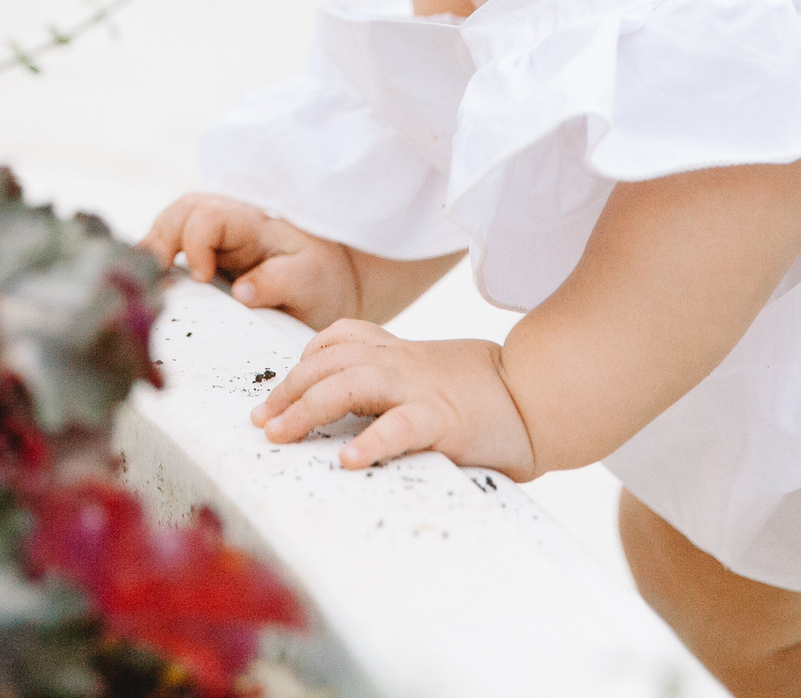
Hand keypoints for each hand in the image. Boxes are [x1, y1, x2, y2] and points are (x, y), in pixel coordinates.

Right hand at [138, 193, 364, 328]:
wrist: (329, 289)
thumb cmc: (319, 281)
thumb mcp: (309, 281)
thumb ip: (279, 281)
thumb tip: (242, 293)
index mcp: (251, 223)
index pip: (209, 216)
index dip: (196, 243)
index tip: (202, 278)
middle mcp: (226, 225)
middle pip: (180, 212)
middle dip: (161, 239)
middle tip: (157, 277)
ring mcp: (212, 241)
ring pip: (168, 226)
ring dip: (152, 250)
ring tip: (147, 280)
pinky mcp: (203, 260)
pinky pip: (169, 249)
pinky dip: (154, 264)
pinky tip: (151, 285)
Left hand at [253, 319, 539, 476]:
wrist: (539, 393)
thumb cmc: (481, 389)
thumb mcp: (427, 371)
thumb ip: (388, 379)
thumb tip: (343, 408)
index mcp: (396, 351)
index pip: (334, 339)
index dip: (299, 364)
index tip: (276, 396)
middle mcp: (400, 362)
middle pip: (327, 363)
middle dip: (287, 391)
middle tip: (261, 422)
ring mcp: (419, 387)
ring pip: (349, 384)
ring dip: (307, 409)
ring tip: (281, 435)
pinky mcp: (444, 420)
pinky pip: (399, 426)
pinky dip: (371, 441)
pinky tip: (349, 460)